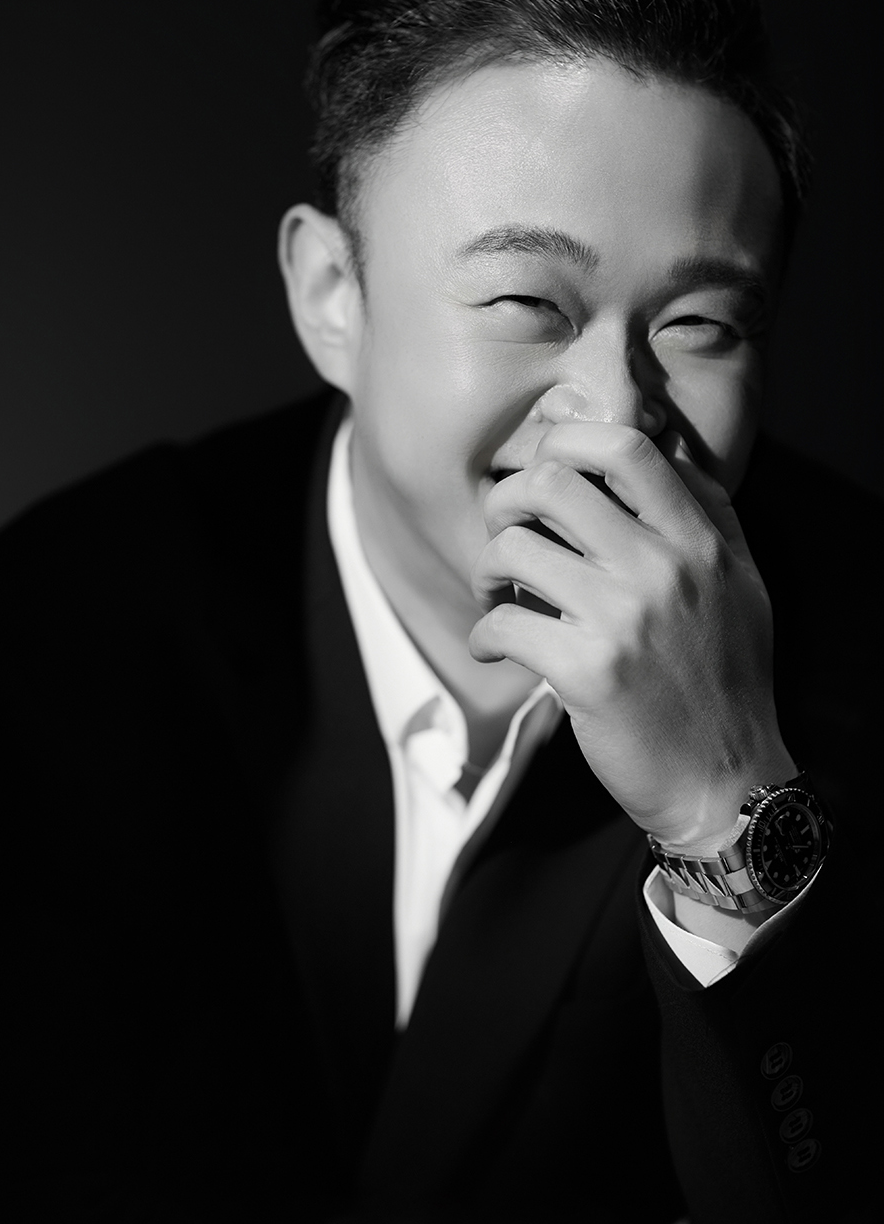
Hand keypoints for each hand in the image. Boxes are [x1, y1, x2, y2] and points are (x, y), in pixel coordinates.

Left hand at [469, 422, 795, 849]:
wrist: (728, 782)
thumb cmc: (726, 680)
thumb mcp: (740, 585)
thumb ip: (707, 515)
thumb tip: (661, 448)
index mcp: (699, 541)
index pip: (625, 447)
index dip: (566, 440)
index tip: (543, 469)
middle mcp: (663, 568)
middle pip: (552, 483)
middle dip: (506, 500)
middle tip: (504, 534)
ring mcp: (624, 618)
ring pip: (513, 549)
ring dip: (485, 569)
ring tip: (493, 594)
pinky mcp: (587, 671)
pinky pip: (500, 624)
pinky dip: (483, 635)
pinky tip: (494, 648)